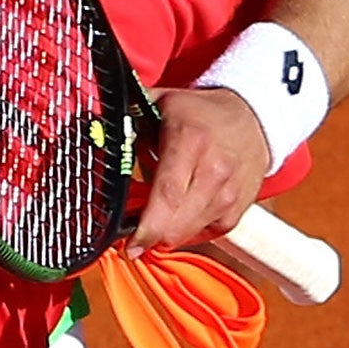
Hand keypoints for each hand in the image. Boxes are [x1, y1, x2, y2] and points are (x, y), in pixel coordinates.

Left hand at [127, 87, 268, 252]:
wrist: (253, 118)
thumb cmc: (198, 112)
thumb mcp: (162, 102)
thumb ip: (129, 118)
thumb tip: (95, 131)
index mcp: (190, 142)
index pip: (167, 194)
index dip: (147, 226)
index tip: (129, 245)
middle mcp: (213, 171)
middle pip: (178, 222)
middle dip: (151, 236)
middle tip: (132, 237)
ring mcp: (229, 194)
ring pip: (190, 232)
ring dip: (167, 233)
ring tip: (155, 220)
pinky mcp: (238, 210)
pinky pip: (206, 234)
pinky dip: (187, 231)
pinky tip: (178, 216)